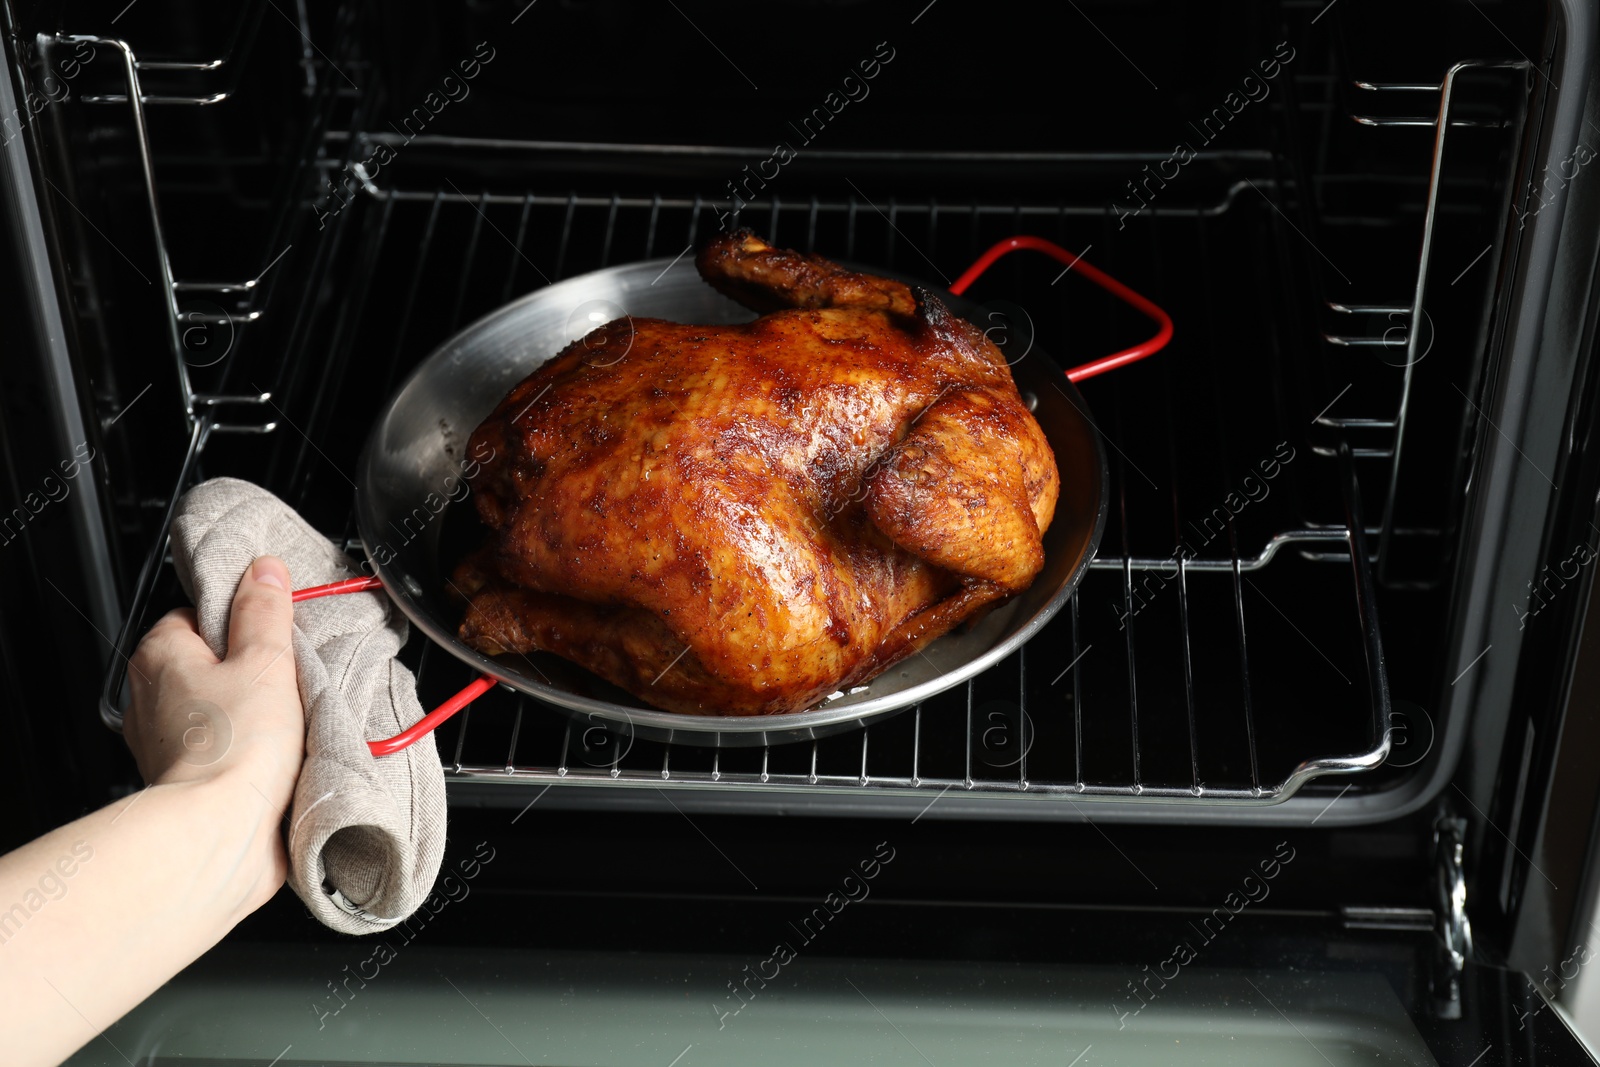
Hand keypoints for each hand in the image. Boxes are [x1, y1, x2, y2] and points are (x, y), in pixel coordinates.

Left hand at [122, 555, 305, 896]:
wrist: (220, 834)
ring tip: (290, 725)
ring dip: (255, 717)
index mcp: (160, 654)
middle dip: (254, 672)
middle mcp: (150, 697)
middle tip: (290, 680)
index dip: (246, 622)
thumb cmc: (232, 749)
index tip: (278, 633)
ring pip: (219, 710)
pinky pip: (224, 753)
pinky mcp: (187, 784)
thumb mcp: (266, 659)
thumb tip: (263, 571)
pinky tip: (280, 760)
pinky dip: (250, 755)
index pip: (203, 615)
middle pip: (213, 664)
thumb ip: (265, 611)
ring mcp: (165, 745)